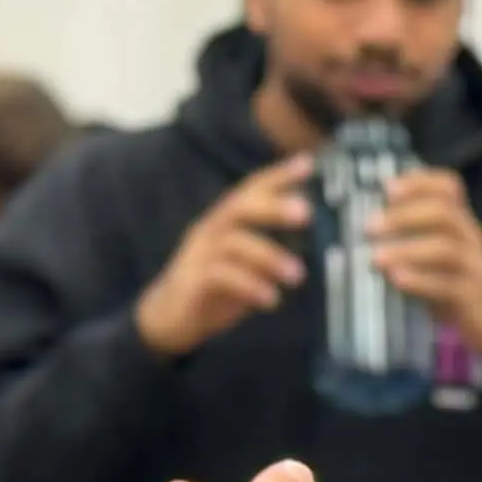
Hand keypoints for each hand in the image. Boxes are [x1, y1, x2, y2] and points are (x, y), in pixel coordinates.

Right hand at [134, 155, 313, 355]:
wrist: (167, 318)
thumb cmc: (213, 287)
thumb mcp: (245, 266)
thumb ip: (271, 253)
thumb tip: (314, 246)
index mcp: (225, 221)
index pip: (251, 189)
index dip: (278, 175)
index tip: (308, 163)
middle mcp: (210, 230)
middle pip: (239, 206)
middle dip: (273, 206)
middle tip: (306, 212)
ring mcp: (198, 254)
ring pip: (234, 243)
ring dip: (269, 256)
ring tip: (297, 276)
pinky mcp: (192, 281)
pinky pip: (222, 277)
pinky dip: (250, 286)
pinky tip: (271, 300)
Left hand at [370, 170, 481, 358]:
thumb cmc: (456, 280)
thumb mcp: (436, 253)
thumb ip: (411, 237)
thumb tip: (365, 226)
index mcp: (460, 221)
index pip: (449, 187)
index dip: (420, 182)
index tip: (387, 187)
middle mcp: (469, 237)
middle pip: (444, 212)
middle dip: (405, 215)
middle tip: (370, 227)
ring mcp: (473, 266)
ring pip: (445, 248)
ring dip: (407, 250)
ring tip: (376, 257)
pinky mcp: (471, 296)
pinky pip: (447, 285)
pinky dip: (419, 281)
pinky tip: (396, 279)